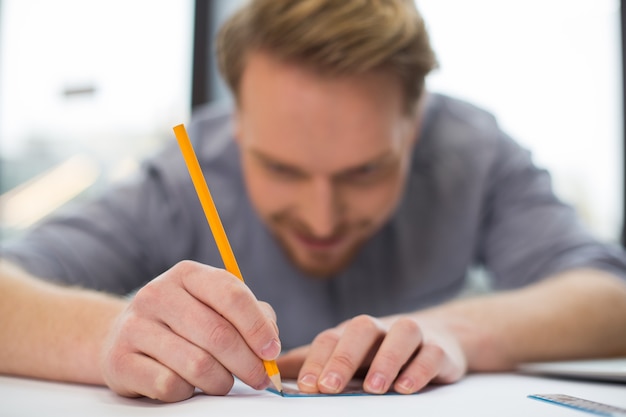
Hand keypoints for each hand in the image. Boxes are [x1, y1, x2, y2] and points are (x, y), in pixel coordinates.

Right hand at [100, 260, 280, 401]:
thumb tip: (270, 344)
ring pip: (197, 364)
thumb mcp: (216, 306)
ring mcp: (134, 326)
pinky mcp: (119, 361)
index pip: (231, 294)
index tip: (272, 351)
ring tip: (224, 382)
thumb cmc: (185, 322)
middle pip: (218, 334)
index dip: (258, 327)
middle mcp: (157, 294)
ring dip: (221, 381)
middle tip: (260, 378)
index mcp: (187, 274)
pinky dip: (188, 392)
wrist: (123, 337)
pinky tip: (189, 385)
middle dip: (248, 363)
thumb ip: (252, 315)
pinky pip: (169, 385)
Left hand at [277, 314, 466, 393]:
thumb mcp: (345, 355)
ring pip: (400, 335)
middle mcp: (380, 328)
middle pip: (361, 330)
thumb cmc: (379, 352)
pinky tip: (406, 387)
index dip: (316, 360)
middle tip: (329, 387)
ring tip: (373, 389)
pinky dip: (419, 368)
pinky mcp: (439, 349)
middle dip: (343, 357)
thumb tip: (267, 372)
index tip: (305, 386)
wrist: (437, 338)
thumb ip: (309, 364)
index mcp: (352, 332)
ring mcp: (412, 335)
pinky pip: (431, 354)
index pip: (330, 338)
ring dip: (386, 360)